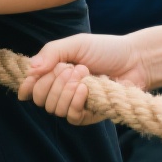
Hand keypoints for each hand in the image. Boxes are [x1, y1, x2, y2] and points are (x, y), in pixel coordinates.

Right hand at [18, 33, 149, 125]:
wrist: (135, 60)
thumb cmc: (105, 49)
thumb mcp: (75, 44)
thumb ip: (51, 53)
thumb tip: (30, 70)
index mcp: (53, 73)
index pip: (31, 86)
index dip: (27, 85)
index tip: (32, 79)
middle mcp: (61, 90)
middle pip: (40, 98)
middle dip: (53, 82)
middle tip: (71, 68)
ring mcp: (74, 104)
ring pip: (55, 108)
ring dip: (67, 90)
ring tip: (84, 74)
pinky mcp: (90, 115)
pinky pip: (73, 117)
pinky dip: (75, 102)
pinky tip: (85, 89)